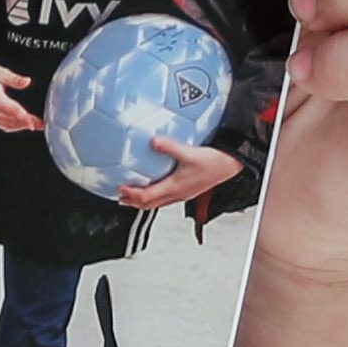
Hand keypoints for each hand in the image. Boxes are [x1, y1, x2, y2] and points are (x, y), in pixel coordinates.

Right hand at [0, 59, 37, 135]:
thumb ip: (14, 79)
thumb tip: (27, 81)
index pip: (13, 111)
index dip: (24, 118)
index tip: (34, 124)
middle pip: (13, 120)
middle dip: (28, 123)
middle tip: (42, 124)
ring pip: (8, 125)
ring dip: (22, 126)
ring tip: (36, 125)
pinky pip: (3, 126)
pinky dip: (14, 127)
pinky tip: (22, 125)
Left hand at [125, 136, 244, 210]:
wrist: (228, 165)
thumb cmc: (212, 161)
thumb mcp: (188, 152)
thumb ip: (169, 147)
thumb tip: (152, 141)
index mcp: (175, 187)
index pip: (147, 197)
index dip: (132, 194)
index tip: (119, 188)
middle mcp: (177, 194)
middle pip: (149, 204)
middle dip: (133, 202)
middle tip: (119, 197)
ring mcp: (182, 194)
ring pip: (157, 203)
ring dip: (142, 201)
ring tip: (131, 197)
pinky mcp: (186, 191)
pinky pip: (165, 199)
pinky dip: (154, 197)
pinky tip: (154, 187)